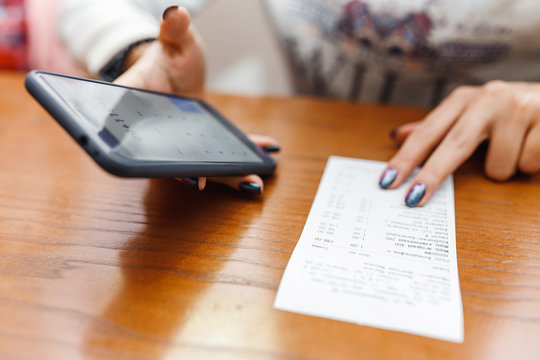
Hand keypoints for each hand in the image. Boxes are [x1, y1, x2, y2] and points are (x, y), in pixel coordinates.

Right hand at [113, 7, 277, 193]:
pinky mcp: (201, 143)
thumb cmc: (169, 55)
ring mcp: (180, 142)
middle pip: (172, 159)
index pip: (139, 135)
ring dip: (225, 176)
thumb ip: (173, 31)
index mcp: (139, 106)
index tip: (177, 170)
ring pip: (200, 164)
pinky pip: (220, 155)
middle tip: (213, 183)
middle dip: (197, 174)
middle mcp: (155, 132)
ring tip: (252, 180)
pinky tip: (268, 152)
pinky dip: (242, 158)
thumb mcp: (173, 41)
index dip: (154, 157)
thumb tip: (176, 13)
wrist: (177, 69)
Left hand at [379, 81, 539, 206]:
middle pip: (454, 145)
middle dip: (431, 175)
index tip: (387, 181)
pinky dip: (529, 165)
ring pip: (497, 166)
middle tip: (412, 199)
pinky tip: (534, 145)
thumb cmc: (506, 110)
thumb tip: (396, 136)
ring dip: (503, 169)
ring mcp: (519, 108)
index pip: (428, 133)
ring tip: (514, 149)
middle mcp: (488, 98)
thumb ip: (435, 128)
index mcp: (463, 98)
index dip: (406, 158)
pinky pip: (527, 164)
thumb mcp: (469, 113)